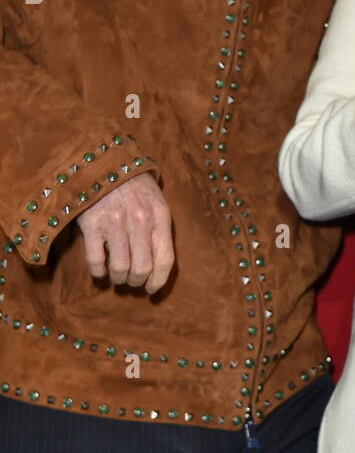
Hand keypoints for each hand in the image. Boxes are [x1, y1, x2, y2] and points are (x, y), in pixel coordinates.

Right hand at [76, 171, 174, 293]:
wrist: (105, 161)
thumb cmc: (134, 186)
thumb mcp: (156, 202)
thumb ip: (160, 230)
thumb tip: (158, 268)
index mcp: (160, 216)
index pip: (165, 261)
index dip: (158, 282)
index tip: (151, 290)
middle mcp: (139, 220)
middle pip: (142, 269)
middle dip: (137, 282)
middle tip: (131, 281)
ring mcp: (115, 222)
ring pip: (120, 268)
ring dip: (118, 279)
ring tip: (116, 277)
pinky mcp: (92, 223)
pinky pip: (96, 261)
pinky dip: (98, 272)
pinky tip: (100, 270)